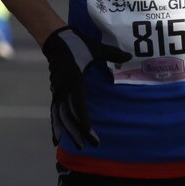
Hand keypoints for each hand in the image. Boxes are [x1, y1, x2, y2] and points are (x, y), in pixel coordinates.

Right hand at [41, 26, 130, 149]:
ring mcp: (58, 91)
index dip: (83, 121)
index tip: (89, 133)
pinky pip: (55, 112)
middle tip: (86, 146)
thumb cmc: (78, 44)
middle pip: (69, 116)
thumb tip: (129, 57)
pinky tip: (56, 138)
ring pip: (61, 116)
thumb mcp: (96, 48)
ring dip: (67, 132)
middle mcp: (65, 89)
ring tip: (76, 146)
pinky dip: (55, 126)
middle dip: (77, 132)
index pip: (79, 105)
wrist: (56, 39)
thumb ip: (113, 54)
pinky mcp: (56, 92)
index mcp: (75, 80)